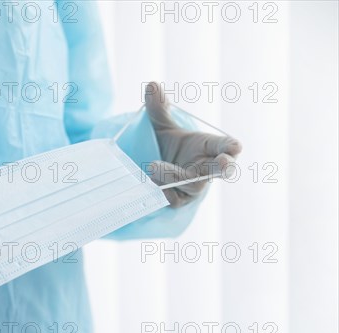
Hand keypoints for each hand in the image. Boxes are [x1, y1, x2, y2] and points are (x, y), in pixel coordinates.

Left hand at [145, 82, 242, 207]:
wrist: (145, 169)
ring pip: (193, 185)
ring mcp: (194, 186)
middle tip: (225, 162)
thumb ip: (158, 108)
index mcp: (208, 146)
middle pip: (222, 170)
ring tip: (152, 165)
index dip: (230, 147)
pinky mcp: (181, 200)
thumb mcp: (159, 126)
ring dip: (174, 175)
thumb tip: (152, 85)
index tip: (234, 147)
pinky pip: (175, 198)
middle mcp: (206, 167)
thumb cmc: (164, 145)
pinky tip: (151, 182)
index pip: (226, 146)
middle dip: (225, 166)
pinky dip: (163, 190)